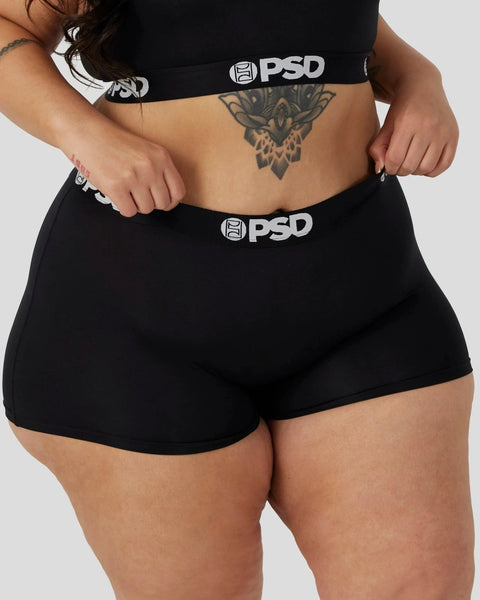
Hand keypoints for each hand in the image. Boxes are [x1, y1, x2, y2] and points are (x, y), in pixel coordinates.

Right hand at [59, 117, 186, 216]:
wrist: (85, 131)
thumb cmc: (113, 142)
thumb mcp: (145, 149)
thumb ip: (159, 169)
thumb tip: (167, 199)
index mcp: (161, 157)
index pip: (178, 192)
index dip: (170, 201)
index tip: (161, 201)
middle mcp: (150, 167)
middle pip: (162, 204)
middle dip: (151, 203)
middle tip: (138, 194)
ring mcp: (133, 177)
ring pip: (146, 209)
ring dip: (136, 204)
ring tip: (126, 191)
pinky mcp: (115, 187)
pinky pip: (129, 211)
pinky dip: (123, 207)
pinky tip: (117, 194)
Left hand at [368, 69, 458, 177]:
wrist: (423, 87)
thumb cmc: (402, 109)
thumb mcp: (385, 125)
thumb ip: (378, 148)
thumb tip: (380, 170)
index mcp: (408, 122)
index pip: (395, 158)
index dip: (388, 167)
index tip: (388, 164)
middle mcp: (428, 126)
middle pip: (410, 165)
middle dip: (400, 170)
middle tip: (398, 163)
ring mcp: (443, 131)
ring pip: (426, 168)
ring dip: (415, 171)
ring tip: (410, 162)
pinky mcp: (454, 135)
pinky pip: (444, 165)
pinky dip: (431, 170)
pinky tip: (424, 162)